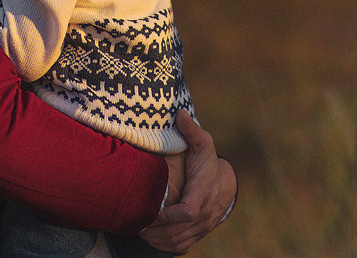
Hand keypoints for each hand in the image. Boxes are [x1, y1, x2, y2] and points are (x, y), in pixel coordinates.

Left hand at [140, 110, 236, 254]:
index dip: (168, 215)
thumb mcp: (203, 144)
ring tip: (134, 228)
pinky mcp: (196, 235)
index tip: (150, 210)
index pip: (187, 211)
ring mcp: (201, 227)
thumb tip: (180, 113)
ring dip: (154, 239)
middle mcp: (204, 214)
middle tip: (132, 220)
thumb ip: (192, 130)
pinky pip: (178, 247)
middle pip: (177, 230)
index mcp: (203, 192)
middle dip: (154, 229)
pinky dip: (161, 246)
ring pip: (175, 241)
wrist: (224, 186)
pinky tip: (145, 237)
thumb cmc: (207, 163)